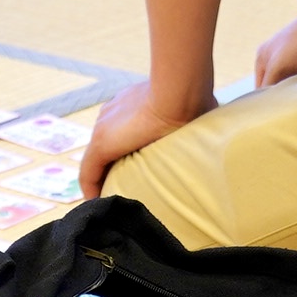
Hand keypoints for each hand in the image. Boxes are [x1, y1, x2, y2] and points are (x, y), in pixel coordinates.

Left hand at [82, 77, 212, 195]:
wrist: (180, 93)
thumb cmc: (193, 102)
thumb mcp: (191, 114)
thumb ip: (189, 123)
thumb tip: (208, 135)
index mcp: (133, 103)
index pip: (126, 131)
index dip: (130, 150)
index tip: (140, 169)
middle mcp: (114, 112)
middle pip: (110, 145)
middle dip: (116, 166)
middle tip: (128, 188)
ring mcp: (105, 127)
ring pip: (99, 159)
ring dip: (106, 178)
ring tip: (115, 198)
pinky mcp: (101, 143)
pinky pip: (89, 172)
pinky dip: (92, 188)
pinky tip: (98, 203)